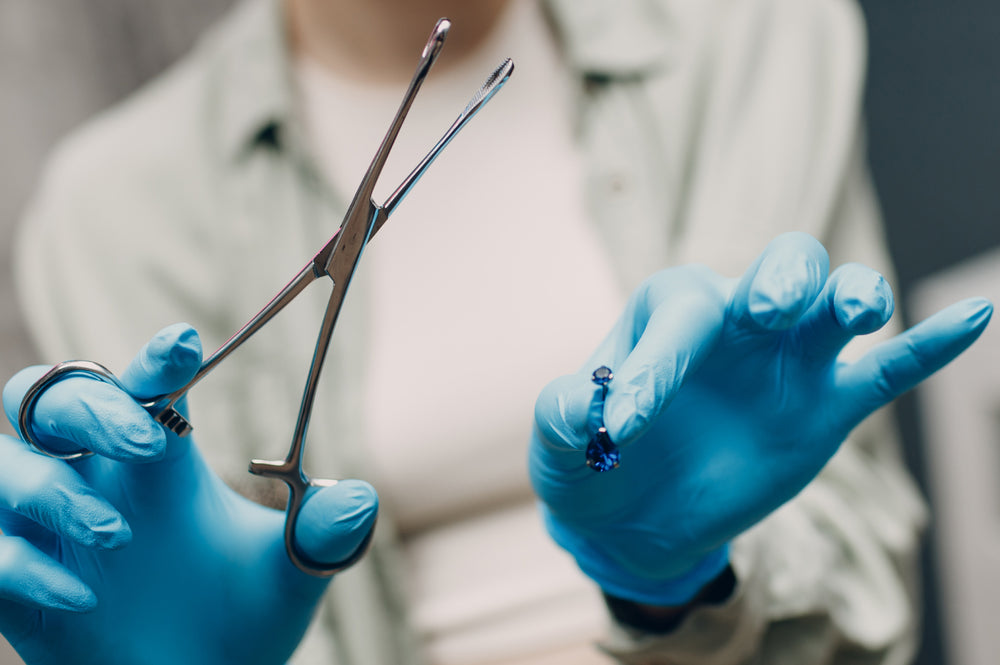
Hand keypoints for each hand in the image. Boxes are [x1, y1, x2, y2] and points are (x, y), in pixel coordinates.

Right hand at [0, 324, 376, 664]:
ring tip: (119, 535)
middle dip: (95, 408)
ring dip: (55, 491)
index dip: (155, 360)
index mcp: (159, 461)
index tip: (184, 343)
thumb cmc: (239, 624)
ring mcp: (46, 526)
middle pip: (53, 397)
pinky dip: (25, 566)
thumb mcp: (287, 578)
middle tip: (148, 440)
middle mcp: (97, 477)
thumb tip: (361, 498)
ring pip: (6, 463)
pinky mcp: (13, 579)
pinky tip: (80, 599)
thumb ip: (320, 538)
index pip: (144, 388)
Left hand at [530, 233, 990, 605]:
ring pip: (839, 305)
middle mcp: (739, 322)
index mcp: (669, 314)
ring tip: (856, 311)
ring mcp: (790, 362)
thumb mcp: (561, 445)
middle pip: (781, 270)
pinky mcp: (827, 407)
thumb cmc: (591, 464)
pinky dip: (928, 345)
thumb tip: (587, 407)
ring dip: (854, 297)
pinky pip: (888, 370)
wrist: (632, 516)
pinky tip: (975, 316)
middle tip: (767, 310)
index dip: (653, 369)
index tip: (622, 432)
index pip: (678, 319)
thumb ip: (565, 416)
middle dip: (781, 279)